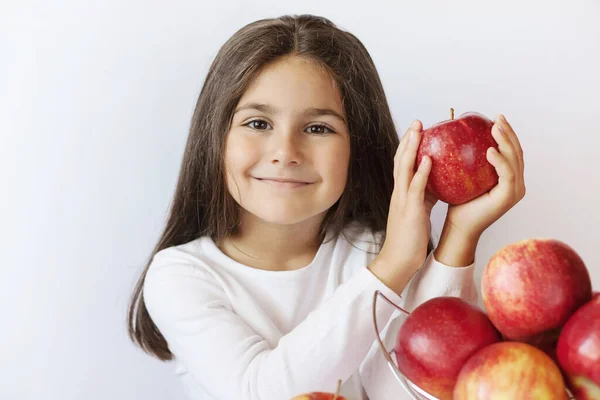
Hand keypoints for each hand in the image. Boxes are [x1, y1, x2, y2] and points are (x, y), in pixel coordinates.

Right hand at [369, 120, 437, 294]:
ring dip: (411, 148)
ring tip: (419, 131)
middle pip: (400, 160)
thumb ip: (424, 197)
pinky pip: (415, 188)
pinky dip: (420, 172)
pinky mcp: (410, 211)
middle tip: (418, 122)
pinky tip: (428, 160)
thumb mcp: (418, 213)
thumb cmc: (409, 240)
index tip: (418, 130)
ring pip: (404, 168)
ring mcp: (403, 200)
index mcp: (402, 193)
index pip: (403, 164)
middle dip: (408, 140)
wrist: (397, 261)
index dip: (409, 146)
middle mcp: (399, 193)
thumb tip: (437, 185)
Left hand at [442, 114, 525, 241]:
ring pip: (514, 160)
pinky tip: (490, 150)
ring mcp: (515, 191)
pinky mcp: (508, 197)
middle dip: (509, 133)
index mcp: (508, 178)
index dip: (507, 134)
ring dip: (506, 142)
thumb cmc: (458, 202)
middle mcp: (516, 183)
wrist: (458, 226)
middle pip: (517, 152)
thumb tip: (457, 135)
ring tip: (495, 128)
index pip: (511, 151)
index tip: (495, 118)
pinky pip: (507, 175)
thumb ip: (469, 159)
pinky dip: (500, 161)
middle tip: (497, 118)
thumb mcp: (464, 176)